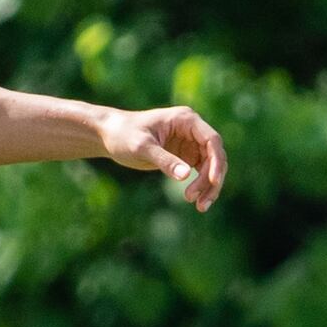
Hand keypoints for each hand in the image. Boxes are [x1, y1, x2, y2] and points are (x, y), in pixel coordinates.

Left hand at [97, 105, 227, 211]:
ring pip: (211, 167)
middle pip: (215, 156)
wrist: (110, 135)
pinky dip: (201, 186)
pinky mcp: (185, 155)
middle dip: (211, 180)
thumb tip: (185, 175)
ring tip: (200, 207)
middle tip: (199, 202)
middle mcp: (192, 130)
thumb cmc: (123, 135)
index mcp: (186, 120)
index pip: (212, 140)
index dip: (216, 162)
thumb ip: (164, 160)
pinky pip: (201, 172)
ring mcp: (190, 143)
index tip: (213, 182)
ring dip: (208, 187)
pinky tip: (196, 201)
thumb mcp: (142, 147)